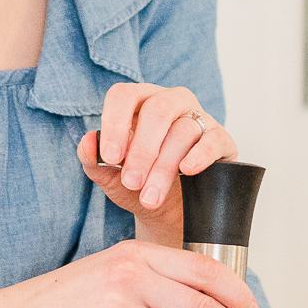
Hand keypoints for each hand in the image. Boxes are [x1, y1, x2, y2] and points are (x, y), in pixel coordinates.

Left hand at [77, 84, 239, 247]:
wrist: (170, 212)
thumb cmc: (138, 185)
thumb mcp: (110, 176)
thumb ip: (94, 160)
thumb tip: (87, 142)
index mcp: (138, 102)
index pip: (124, 95)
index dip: (115, 123)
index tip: (110, 157)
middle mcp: (170, 102)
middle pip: (156, 110)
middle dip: (142, 149)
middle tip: (132, 182)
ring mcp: (198, 118)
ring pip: (183, 130)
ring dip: (164, 166)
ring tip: (150, 196)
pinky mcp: (220, 139)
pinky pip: (212, 140)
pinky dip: (200, 155)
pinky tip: (187, 170)